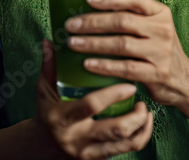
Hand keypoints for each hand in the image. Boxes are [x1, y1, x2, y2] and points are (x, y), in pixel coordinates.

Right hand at [34, 39, 153, 158]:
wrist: (42, 145)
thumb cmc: (47, 111)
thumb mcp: (44, 90)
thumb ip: (49, 66)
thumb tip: (50, 40)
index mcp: (62, 118)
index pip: (91, 105)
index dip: (113, 95)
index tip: (130, 85)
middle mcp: (76, 138)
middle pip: (115, 130)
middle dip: (135, 116)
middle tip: (142, 101)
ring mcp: (88, 152)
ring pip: (125, 144)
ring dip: (141, 127)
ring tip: (145, 111)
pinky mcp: (97, 159)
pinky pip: (126, 151)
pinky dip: (140, 137)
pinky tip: (144, 124)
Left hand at [65, 0, 188, 107]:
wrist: (183, 81)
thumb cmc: (158, 49)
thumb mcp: (153, 27)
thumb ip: (132, 16)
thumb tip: (91, 6)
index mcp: (160, 12)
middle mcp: (162, 29)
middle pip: (123, 21)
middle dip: (93, 22)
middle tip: (71, 24)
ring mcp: (161, 52)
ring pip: (121, 44)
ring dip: (93, 43)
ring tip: (72, 42)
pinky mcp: (156, 73)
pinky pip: (126, 68)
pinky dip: (104, 66)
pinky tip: (87, 64)